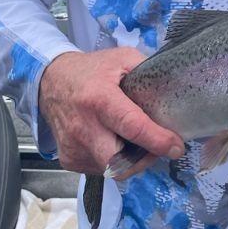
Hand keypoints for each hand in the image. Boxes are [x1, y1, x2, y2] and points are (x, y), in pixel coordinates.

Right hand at [38, 48, 184, 178]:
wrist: (51, 81)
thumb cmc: (92, 70)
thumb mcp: (122, 59)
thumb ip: (147, 71)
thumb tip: (174, 87)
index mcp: (100, 99)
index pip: (132, 127)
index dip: (157, 140)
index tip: (176, 147)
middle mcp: (84, 127)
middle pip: (118, 161)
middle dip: (143, 160)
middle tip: (156, 148)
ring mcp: (73, 147)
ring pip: (111, 169)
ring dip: (129, 161)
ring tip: (135, 141)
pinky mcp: (68, 159)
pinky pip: (99, 169)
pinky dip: (113, 161)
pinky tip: (114, 142)